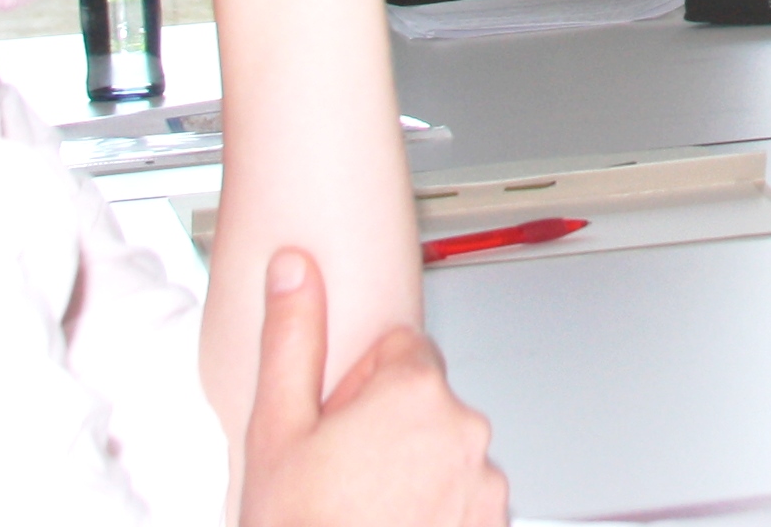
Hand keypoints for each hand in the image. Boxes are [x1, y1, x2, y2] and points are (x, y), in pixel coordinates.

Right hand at [241, 248, 508, 526]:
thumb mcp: (277, 430)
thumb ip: (292, 337)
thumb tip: (294, 268)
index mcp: (415, 392)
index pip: (400, 350)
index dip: (358, 388)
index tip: (336, 427)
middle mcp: (465, 431)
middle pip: (425, 403)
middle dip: (388, 430)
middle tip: (342, 477)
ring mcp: (485, 483)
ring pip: (444, 453)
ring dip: (414, 472)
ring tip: (364, 511)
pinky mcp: (493, 523)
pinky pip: (464, 498)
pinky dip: (437, 511)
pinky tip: (392, 526)